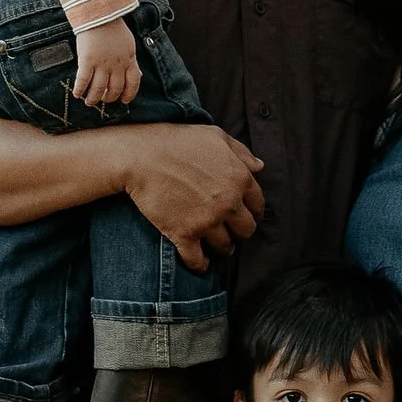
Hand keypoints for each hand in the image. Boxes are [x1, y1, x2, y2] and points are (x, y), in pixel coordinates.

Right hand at [72, 18, 142, 108]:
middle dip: (109, 98)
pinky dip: (80, 89)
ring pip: (99, 89)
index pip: (133, 82)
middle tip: (103, 99)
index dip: (129, 94)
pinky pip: (83, 81)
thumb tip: (138, 74)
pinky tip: (77, 94)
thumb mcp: (129, 44)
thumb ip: (131, 60)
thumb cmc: (113, 27)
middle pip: (115, 89)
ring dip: (94, 99)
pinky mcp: (87, 60)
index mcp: (129, 59)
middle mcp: (117, 64)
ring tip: (89, 102)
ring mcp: (102, 64)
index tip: (124, 100)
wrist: (99, 13)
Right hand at [121, 124, 265, 270]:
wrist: (141, 156)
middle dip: (240, 232)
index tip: (246, 215)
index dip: (253, 212)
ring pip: (225, 246)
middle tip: (231, 231)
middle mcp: (228, 203)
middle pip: (246, 230)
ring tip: (216, 246)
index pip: (258, 205)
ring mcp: (207, 221)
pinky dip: (200, 265)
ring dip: (222, 248)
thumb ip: (241, 152)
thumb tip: (260, 167)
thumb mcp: (215, 136)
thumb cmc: (178, 141)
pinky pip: (198, 261)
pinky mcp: (184, 234)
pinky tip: (199, 264)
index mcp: (239, 179)